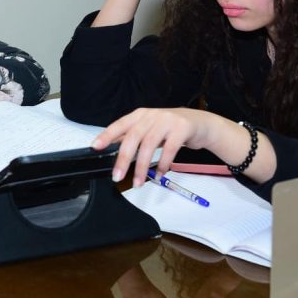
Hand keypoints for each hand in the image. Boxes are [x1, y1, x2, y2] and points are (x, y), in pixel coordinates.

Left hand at [92, 108, 218, 187]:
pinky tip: (159, 175)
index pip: (120, 124)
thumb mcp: (150, 128)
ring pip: (149, 145)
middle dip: (123, 159)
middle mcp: (152, 115)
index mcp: (141, 115)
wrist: (200, 123)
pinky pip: (169, 149)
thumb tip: (112, 148)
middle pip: (133, 137)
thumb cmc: (171, 128)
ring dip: (142, 167)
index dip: (107, 135)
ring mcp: (167, 120)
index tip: (96, 147)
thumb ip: (134, 136)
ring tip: (138, 182)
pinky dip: (162, 164)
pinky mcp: (182, 128)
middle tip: (117, 176)